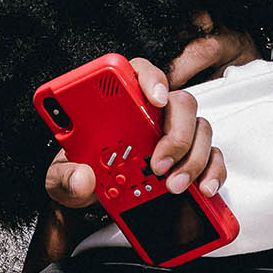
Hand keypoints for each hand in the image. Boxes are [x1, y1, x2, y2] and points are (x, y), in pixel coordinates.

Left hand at [45, 56, 226, 212]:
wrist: (94, 200)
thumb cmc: (82, 174)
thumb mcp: (60, 179)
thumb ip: (65, 178)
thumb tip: (82, 179)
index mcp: (118, 104)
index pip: (137, 73)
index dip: (150, 79)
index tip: (154, 98)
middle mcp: (151, 113)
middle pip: (179, 104)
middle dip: (175, 134)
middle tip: (158, 164)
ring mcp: (174, 133)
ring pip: (200, 129)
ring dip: (191, 159)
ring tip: (173, 186)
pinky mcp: (189, 157)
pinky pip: (211, 157)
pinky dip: (211, 173)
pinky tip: (202, 190)